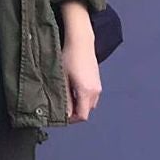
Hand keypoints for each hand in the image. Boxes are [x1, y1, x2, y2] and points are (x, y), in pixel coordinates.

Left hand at [58, 3, 101, 122]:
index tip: (61, 116)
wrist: (81, 41)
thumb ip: (64, 97)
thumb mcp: (62, 78)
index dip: (72, 119)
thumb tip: (64, 113)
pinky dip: (83, 97)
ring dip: (79, 104)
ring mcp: (98, 86)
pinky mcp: (97, 80)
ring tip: (66, 97)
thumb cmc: (69, 57)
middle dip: (75, 112)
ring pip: (89, 103)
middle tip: (61, 107)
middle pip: (86, 111)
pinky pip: (91, 96)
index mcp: (86, 92)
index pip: (82, 116)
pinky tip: (73, 88)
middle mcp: (95, 91)